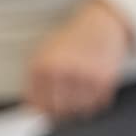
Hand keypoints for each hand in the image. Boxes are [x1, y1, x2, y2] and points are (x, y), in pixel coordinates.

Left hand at [24, 0, 131, 121]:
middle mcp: (63, 72)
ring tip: (80, 90)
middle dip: (61, 110)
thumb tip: (31, 108)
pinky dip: (95, 101)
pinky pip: (97, 106)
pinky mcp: (104, 81)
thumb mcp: (45, 52)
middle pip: (58, 112)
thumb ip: (34, 81)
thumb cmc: (73, 37)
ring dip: (79, 106)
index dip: (43, 110)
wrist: (102, 23)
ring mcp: (84, 77)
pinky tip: (92, 86)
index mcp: (43, 66)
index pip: (38, 105)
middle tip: (66, 100)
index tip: (48, 109)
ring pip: (78, 112)